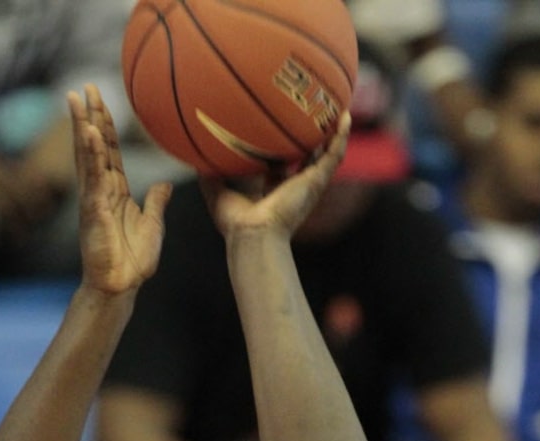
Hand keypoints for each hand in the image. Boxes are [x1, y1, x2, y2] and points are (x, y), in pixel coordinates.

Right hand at [68, 85, 171, 294]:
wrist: (121, 287)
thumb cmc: (133, 262)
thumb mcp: (152, 225)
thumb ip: (156, 202)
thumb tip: (165, 184)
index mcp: (115, 192)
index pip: (109, 152)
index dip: (105, 126)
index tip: (100, 101)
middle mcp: (101, 191)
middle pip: (93, 147)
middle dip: (89, 116)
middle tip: (83, 87)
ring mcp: (94, 199)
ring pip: (87, 156)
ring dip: (82, 126)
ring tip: (76, 99)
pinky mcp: (93, 211)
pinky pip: (92, 178)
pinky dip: (90, 155)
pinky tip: (89, 134)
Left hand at [199, 113, 350, 239]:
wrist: (253, 234)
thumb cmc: (234, 221)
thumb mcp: (216, 188)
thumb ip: (208, 169)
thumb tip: (194, 148)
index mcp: (272, 190)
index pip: (280, 166)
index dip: (280, 149)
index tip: (279, 128)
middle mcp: (292, 187)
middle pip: (306, 157)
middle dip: (310, 138)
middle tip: (313, 113)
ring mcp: (307, 185)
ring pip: (326, 155)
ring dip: (334, 133)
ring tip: (338, 108)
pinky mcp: (316, 183)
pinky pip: (334, 156)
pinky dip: (341, 136)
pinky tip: (345, 116)